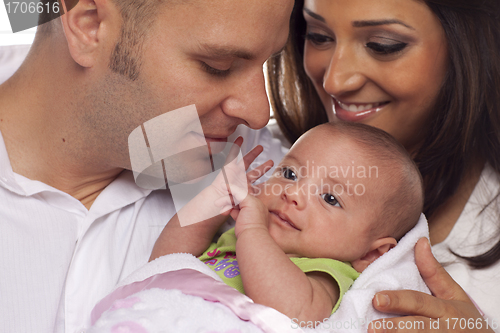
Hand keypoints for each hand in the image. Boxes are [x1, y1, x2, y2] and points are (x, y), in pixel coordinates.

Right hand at [214, 137, 272, 213]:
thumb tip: (272, 193)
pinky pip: (232, 155)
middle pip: (255, 172)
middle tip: (271, 162)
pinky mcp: (228, 167)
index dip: (264, 184)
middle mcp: (242, 181)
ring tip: (260, 147)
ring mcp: (235, 173)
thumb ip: (259, 196)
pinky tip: (240, 139)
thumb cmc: (232, 203)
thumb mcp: (249, 200)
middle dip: (263, 167)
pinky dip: (235, 146)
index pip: (258, 186)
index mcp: (247, 190)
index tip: (272, 182)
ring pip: (246, 161)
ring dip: (253, 154)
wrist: (219, 199)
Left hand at [369, 238, 492, 332]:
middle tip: (372, 328)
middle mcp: (444, 329)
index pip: (419, 302)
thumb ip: (434, 272)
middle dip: (394, 328)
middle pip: (417, 327)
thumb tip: (420, 242)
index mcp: (446, 309)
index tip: (376, 298)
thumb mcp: (454, 295)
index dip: (398, 301)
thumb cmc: (464, 320)